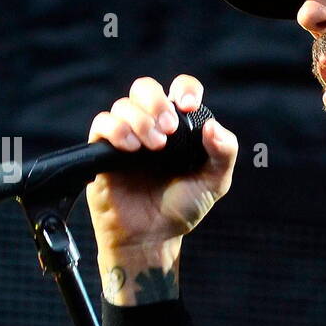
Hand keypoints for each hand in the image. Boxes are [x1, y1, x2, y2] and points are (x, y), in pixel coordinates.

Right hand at [85, 74, 237, 303]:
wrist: (152, 238)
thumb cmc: (182, 209)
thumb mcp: (214, 183)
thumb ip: (223, 154)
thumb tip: (213, 126)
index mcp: (179, 128)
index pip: (179, 90)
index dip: (184, 88)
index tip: (189, 105)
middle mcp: (151, 126)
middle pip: (144, 87)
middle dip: (157, 101)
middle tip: (169, 129)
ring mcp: (126, 137)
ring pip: (122, 105)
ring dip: (140, 120)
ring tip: (153, 148)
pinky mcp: (102, 152)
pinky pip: (101, 124)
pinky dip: (116, 129)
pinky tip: (131, 148)